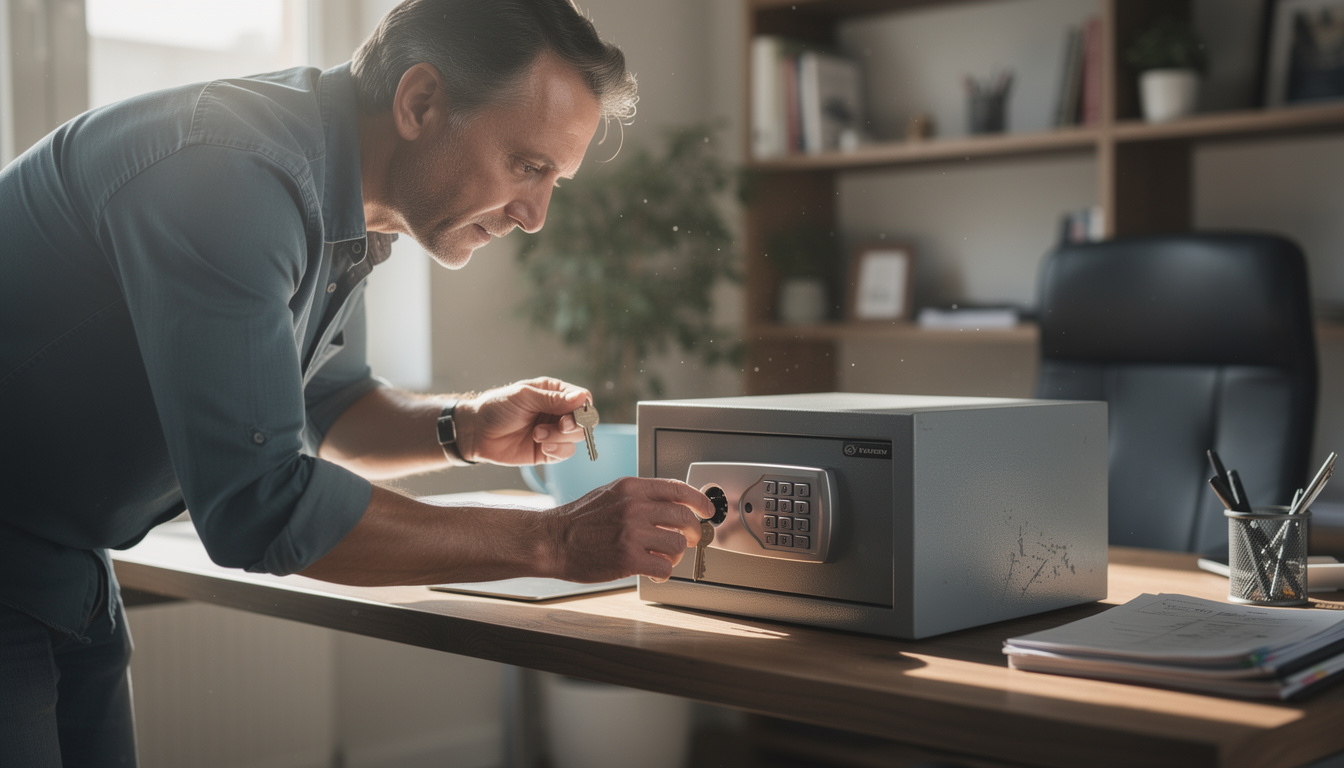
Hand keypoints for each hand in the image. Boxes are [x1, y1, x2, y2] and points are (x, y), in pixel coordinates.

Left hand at [455, 377, 591, 464]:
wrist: (476, 432)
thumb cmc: (497, 407)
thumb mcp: (524, 397)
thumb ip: (553, 399)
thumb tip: (582, 398)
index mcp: (555, 392)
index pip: (583, 399)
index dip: (583, 409)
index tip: (570, 415)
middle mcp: (558, 412)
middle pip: (585, 420)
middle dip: (574, 425)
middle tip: (559, 426)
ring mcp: (554, 432)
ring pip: (577, 438)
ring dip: (560, 437)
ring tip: (537, 434)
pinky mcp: (548, 451)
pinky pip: (566, 453)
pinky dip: (558, 450)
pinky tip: (541, 446)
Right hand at [543, 477, 714, 582]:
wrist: (551, 540)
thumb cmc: (579, 520)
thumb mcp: (610, 493)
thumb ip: (640, 496)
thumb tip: (671, 503)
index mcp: (632, 488)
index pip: (679, 489)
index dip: (700, 501)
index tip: (708, 510)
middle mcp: (634, 508)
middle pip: (685, 518)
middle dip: (693, 532)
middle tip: (688, 540)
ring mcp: (632, 533)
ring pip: (678, 544)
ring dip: (676, 555)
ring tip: (663, 557)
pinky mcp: (628, 559)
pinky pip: (664, 567)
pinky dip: (664, 572)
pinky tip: (653, 571)